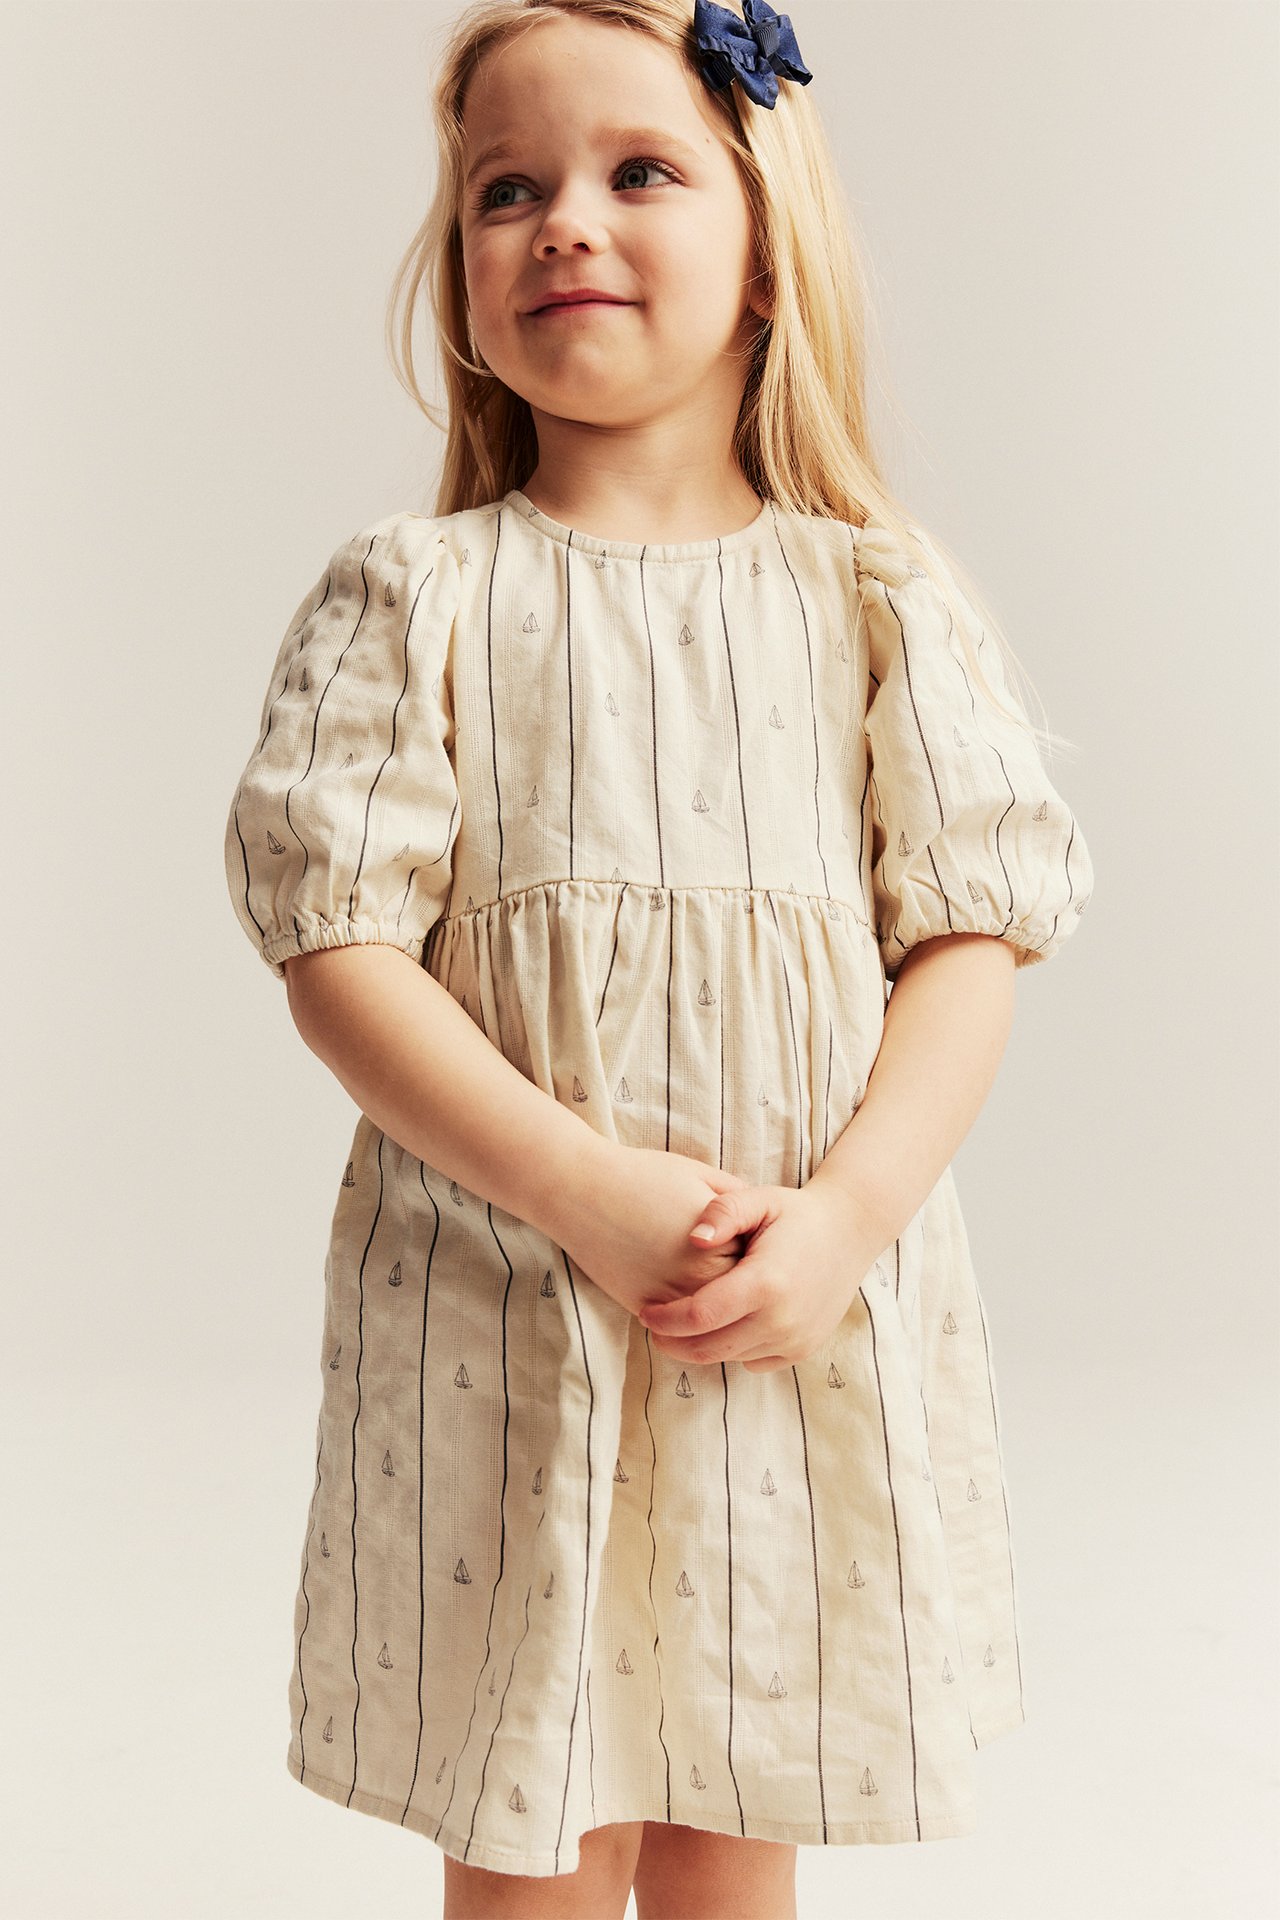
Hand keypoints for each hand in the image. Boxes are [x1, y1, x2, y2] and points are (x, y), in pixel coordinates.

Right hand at [555, 1142, 751, 1324]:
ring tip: (705, 1276)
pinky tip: (679, 1284)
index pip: (757, 1265)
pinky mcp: (643, 1309)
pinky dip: (685, 1312)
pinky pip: (678, 1322)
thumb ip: (740, 1204)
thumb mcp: (704, 1177)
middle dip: (738, 1282)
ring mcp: (669, 1301)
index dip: (752, 1251)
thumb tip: (762, 1226)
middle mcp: (698, 1282)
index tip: (747, 1239)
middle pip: (737, 1296)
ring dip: (713, 1301)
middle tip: (728, 1264)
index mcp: (720, 1248)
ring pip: (709, 1316)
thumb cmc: (644, 1177)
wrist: (581, 1190)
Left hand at [636, 1181, 882, 1372]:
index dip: (665, 1320)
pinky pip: (753, 1362)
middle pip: (708, 1348)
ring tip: (685, 1321)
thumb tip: (693, 1239)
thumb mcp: (758, 1199)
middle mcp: (782, 1319)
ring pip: (729, 1357)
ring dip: (702, 1344)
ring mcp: (795, 1339)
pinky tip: (724, 1324)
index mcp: (766, 1283)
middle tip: (653, 1326)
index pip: (699, 1317)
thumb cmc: (795, 1214)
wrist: (848, 1233)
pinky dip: (733, 1349)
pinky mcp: (802, 1349)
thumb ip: (722, 1212)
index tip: (644, 1312)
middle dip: (673, 1342)